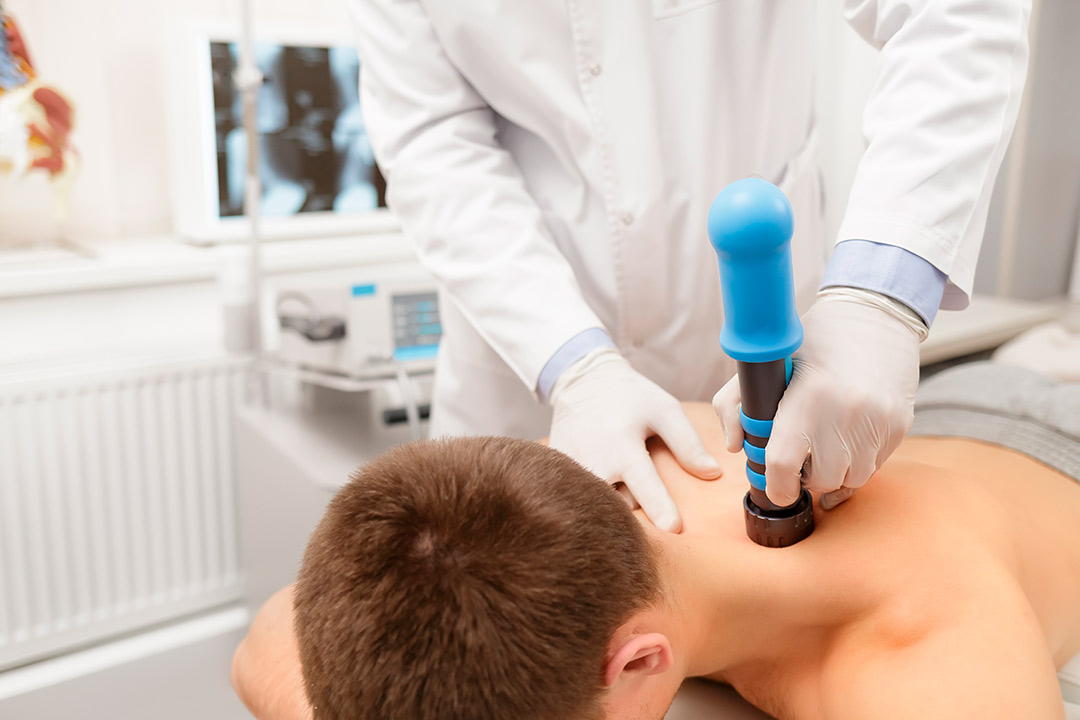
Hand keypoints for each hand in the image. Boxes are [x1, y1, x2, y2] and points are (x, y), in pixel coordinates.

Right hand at [549, 348, 722, 531]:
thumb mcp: (664, 410)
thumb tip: (711, 474)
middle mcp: (595, 459)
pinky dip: (594, 502)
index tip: (674, 530)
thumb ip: (687, 444)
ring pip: (598, 505)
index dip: (660, 510)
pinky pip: (579, 498)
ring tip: (627, 506)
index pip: (644, 486)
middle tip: (652, 516)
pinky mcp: (558, 472)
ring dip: (615, 510)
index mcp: (623, 444)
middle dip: (638, 514)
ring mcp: (572, 467)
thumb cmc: (630, 396)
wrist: (581, 382)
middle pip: (619, 505)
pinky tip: (604, 496)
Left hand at [713, 288, 923, 509]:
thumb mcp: (767, 362)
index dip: (776, 485)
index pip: (784, 465)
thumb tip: (735, 445)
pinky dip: (857, 461)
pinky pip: (875, 465)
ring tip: (823, 447)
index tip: (774, 484)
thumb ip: (734, 403)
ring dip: (834, 472)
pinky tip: (846, 439)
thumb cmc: (813, 340)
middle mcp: (846, 413)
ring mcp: (878, 422)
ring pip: (851, 479)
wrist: (874, 315)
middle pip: (821, 479)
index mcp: (807, 397)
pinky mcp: (899, 425)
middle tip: (799, 457)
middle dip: (805, 476)